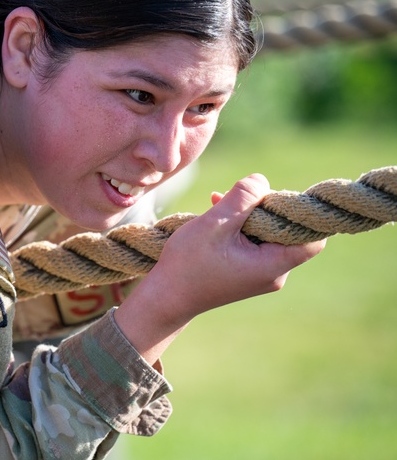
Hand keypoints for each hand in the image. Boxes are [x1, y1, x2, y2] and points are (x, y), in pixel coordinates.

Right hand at [114, 174, 326, 363]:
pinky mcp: (247, 273)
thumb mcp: (214, 223)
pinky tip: (216, 215)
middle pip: (288, 231)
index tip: (273, 197)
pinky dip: (239, 227)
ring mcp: (261, 274)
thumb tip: (262, 179)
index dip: (300, 214)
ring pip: (268, 234)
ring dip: (247, 216)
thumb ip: (242, 198)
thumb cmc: (188, 263)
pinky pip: (254, 243)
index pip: (313, 239)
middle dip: (263, 208)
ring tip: (217, 204)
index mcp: (273, 266)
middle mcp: (274, 273)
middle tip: (234, 198)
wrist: (166, 297)